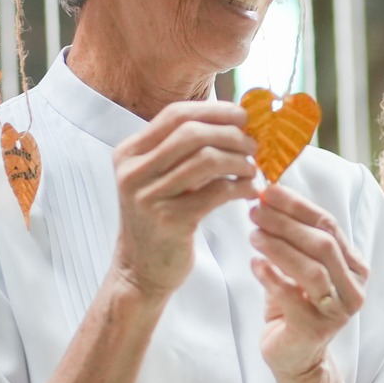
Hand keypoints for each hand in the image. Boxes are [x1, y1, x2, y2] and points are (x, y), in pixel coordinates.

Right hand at [110, 101, 258, 300]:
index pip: (175, 114)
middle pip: (191, 132)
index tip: (242, 116)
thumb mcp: (162, 179)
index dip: (214, 111)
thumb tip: (234, 121)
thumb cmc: (161, 221)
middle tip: (254, 145)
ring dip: (239, 160)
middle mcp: (133, 171)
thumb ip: (186, 151)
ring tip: (253, 169)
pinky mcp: (169, 220)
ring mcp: (148, 195)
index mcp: (129, 153)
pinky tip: (251, 191)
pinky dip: (240, 186)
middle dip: (230, 134)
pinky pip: (216, 191)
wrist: (142, 271)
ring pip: (205, 159)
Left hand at [249, 183, 368, 378]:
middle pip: (323, 244)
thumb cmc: (295, 305)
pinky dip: (271, 277)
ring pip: (311, 269)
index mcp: (354, 267)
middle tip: (254, 211)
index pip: (329, 225)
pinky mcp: (315, 329)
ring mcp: (337, 311)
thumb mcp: (300, 268)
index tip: (269, 191)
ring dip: (278, 248)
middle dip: (286, 224)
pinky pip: (292, 296)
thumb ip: (294, 238)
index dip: (298, 206)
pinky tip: (254, 264)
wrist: (294, 357)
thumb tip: (268, 195)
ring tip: (252, 235)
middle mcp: (353, 288)